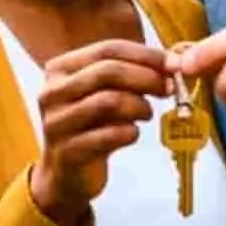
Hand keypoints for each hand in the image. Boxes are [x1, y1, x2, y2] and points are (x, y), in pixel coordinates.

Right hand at [28, 37, 168, 225]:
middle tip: (169, 89)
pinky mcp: (66, 152)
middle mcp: (52, 92)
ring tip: (147, 114)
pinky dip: (129, 132)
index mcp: (60, 69)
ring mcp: (55, 123)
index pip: (108, 49)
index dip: (145, 55)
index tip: (173, 64)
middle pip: (107, 71)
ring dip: (139, 106)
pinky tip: (132, 134)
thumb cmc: (92, 126)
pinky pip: (108, 136)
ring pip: (108, 101)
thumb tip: (174, 63)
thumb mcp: (105, 94)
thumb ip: (132, 74)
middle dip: (146, 77)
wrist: (67, 175)